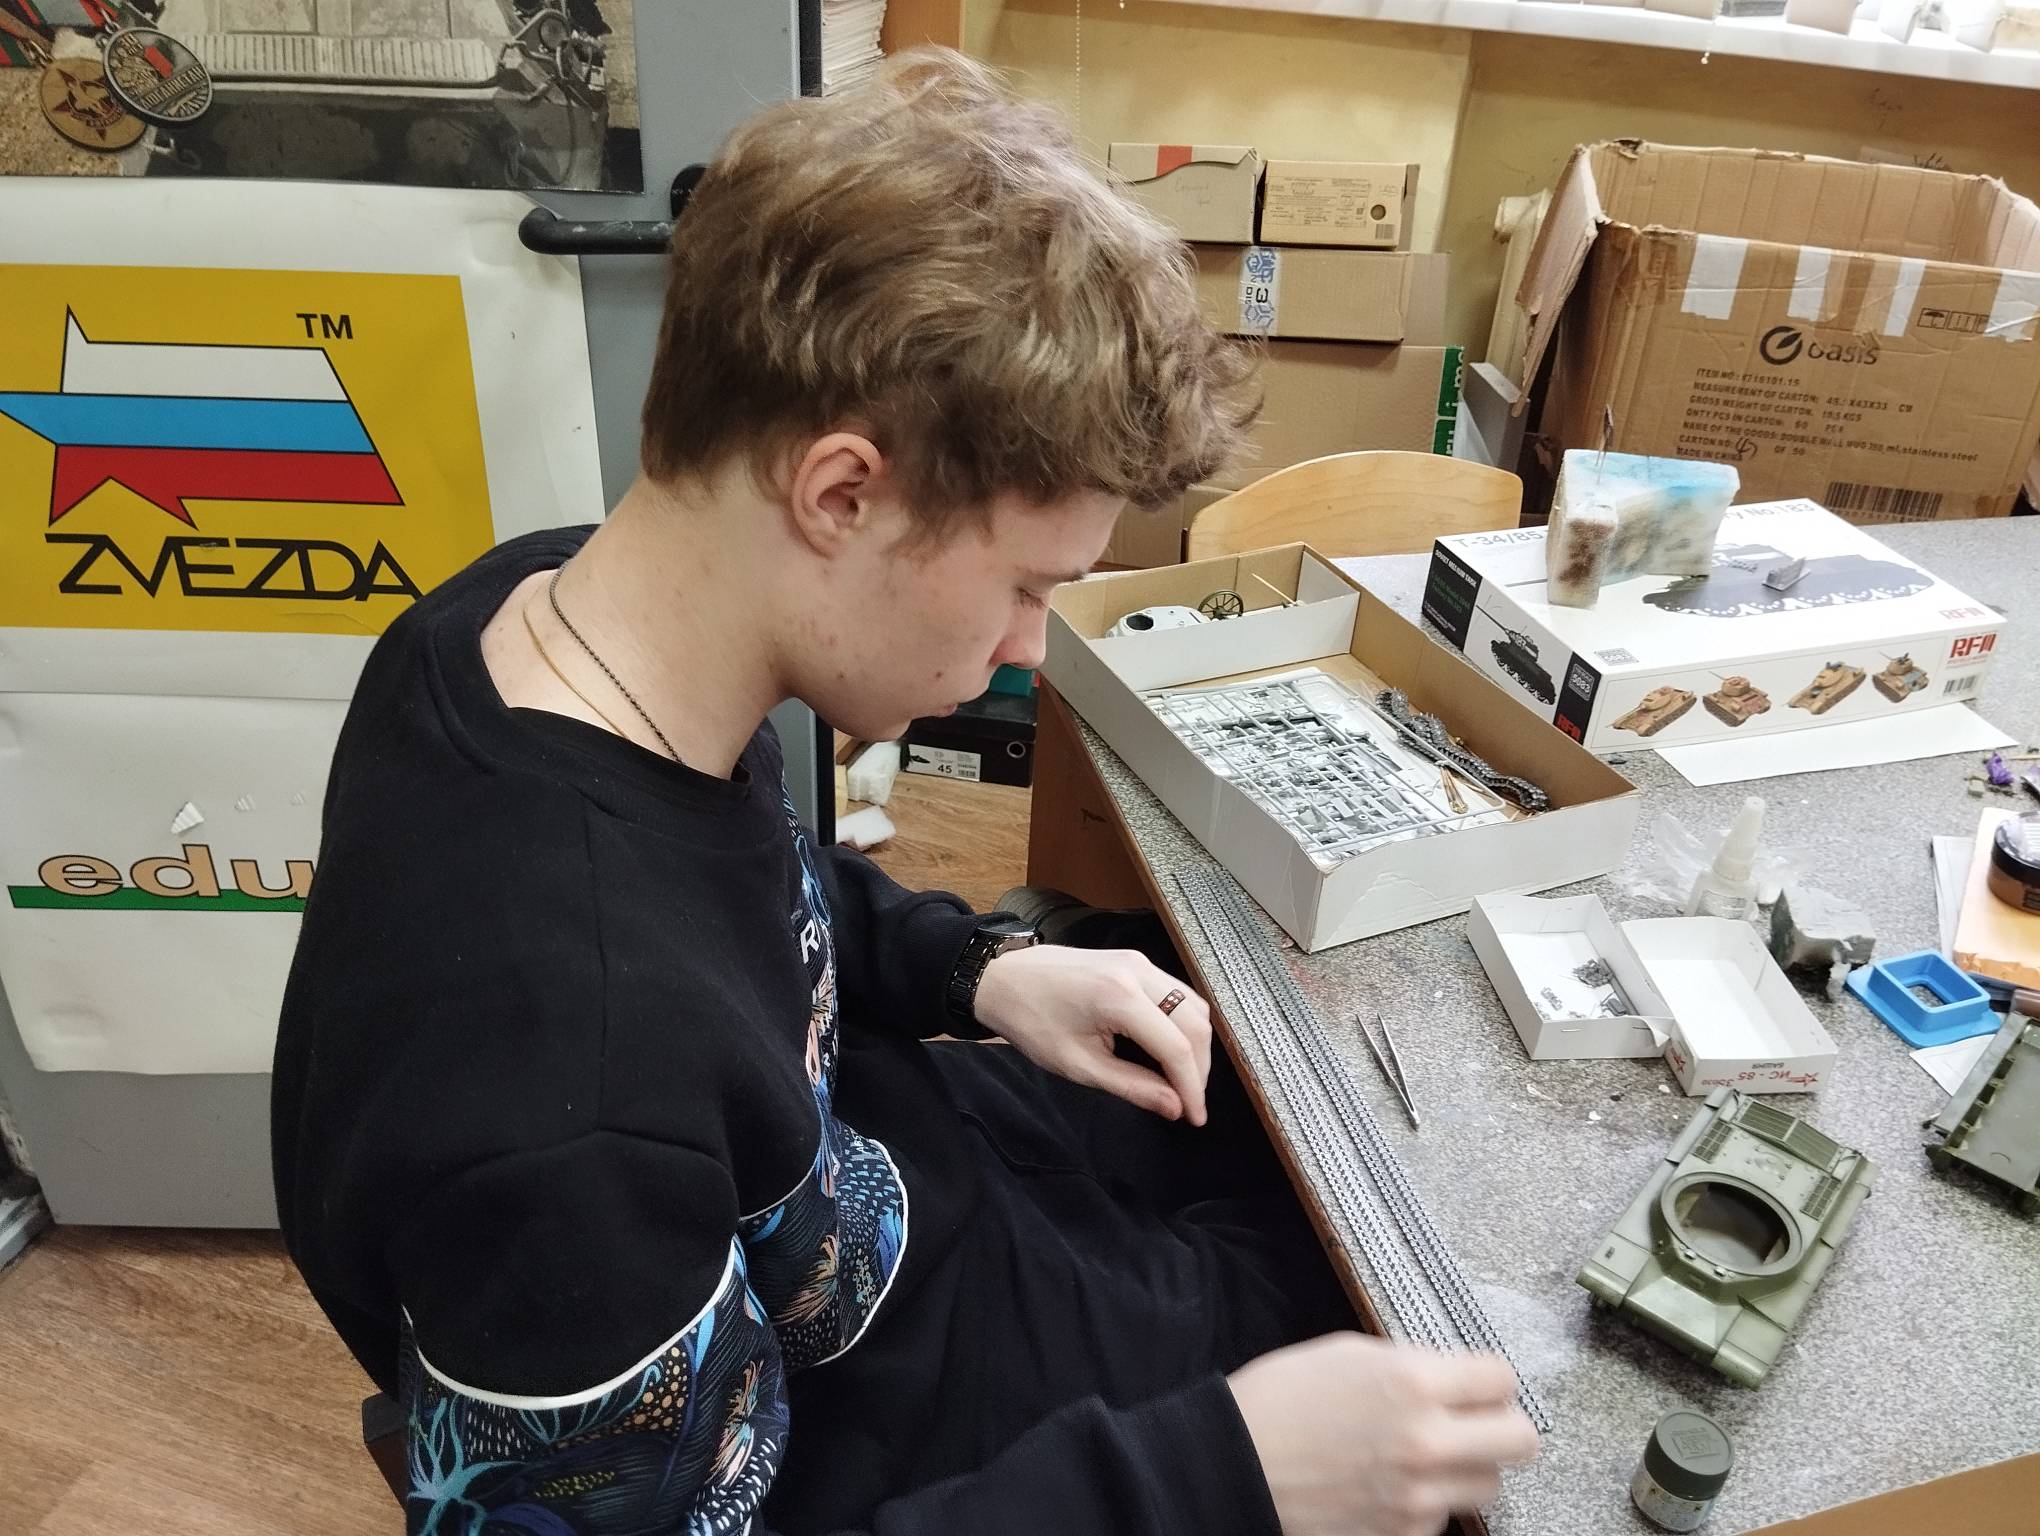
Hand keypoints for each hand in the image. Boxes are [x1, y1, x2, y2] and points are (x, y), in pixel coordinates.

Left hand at [970, 945, 1212, 1124]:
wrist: (1000, 977)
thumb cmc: (1030, 1021)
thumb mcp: (1077, 1064)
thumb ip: (1132, 1086)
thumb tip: (1174, 1106)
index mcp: (1120, 997)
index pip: (1177, 1047)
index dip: (1192, 1088)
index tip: (1196, 1118)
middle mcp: (1138, 972)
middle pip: (1195, 1023)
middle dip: (1199, 1068)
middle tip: (1189, 1103)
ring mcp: (1138, 961)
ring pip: (1191, 1004)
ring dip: (1194, 1044)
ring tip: (1182, 1080)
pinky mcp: (1133, 961)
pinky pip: (1175, 992)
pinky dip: (1181, 1022)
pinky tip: (1170, 1049)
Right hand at [1228, 1334, 1539, 1535]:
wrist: (1234, 1462)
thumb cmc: (1283, 1399)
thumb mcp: (1350, 1354)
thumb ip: (1413, 1365)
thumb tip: (1455, 1380)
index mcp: (1414, 1382)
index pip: (1502, 1379)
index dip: (1490, 1379)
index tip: (1478, 1384)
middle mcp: (1427, 1441)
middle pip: (1520, 1440)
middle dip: (1500, 1425)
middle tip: (1474, 1421)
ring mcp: (1418, 1496)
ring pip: (1490, 1484)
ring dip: (1468, 1467)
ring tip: (1428, 1455)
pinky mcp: (1403, 1534)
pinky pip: (1444, 1516)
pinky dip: (1428, 1501)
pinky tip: (1390, 1482)